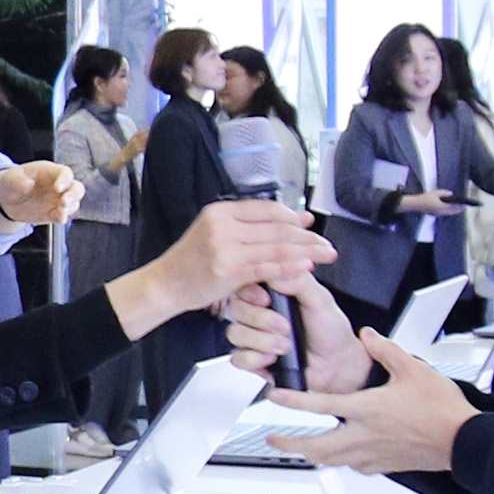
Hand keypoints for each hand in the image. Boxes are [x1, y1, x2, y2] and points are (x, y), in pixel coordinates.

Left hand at [0, 160, 79, 231]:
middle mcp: (57, 185)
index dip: (65, 180)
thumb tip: (28, 184)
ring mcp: (57, 200)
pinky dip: (63, 217)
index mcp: (49, 172)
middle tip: (64, 202)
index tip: (57, 188)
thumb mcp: (9, 179)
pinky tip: (59, 218)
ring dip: (70, 207)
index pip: (65, 173)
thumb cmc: (11, 183)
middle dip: (74, 195)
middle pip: (76, 187)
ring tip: (60, 212)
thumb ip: (18, 180)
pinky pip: (63, 215)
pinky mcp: (53, 213)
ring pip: (74, 202)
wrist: (7, 200)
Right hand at [104, 195, 325, 341]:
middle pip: (276, 227)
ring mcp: (225, 247)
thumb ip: (245, 227)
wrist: (165, 284)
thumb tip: (286, 221)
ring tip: (324, 256)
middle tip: (328, 245)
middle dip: (307, 237)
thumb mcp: (214, 233)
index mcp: (221, 211)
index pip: (266, 209)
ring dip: (305, 252)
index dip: (293, 217)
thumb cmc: (191, 263)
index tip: (311, 225)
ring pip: (276, 247)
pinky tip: (305, 267)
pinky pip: (267, 267)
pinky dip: (289, 267)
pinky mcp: (228, 270)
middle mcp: (223, 224)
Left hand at [259, 279, 475, 474]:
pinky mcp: (383, 466)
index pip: (320, 405)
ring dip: (311, 454)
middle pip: (316, 446)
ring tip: (299, 449)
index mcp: (368, 408)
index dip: (293, 401)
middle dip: (289, 443)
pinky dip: (340, 461)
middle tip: (272, 439)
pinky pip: (353, 466)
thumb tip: (367, 336)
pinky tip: (340, 455)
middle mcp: (364, 435)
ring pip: (331, 460)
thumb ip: (386, 350)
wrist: (463, 440)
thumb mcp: (413, 368)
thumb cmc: (442, 409)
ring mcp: (372, 454)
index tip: (275, 397)